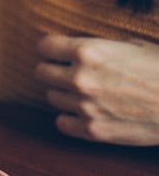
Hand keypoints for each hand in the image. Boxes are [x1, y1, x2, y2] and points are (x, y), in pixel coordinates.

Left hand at [35, 34, 158, 145]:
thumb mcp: (133, 45)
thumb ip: (100, 47)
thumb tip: (81, 49)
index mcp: (88, 51)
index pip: (44, 47)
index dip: (51, 49)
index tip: (56, 52)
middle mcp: (80, 78)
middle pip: (41, 73)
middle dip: (53, 71)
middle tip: (68, 72)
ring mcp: (84, 106)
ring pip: (52, 97)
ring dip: (64, 94)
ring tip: (85, 92)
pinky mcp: (93, 130)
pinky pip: (61, 123)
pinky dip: (69, 118)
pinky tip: (84, 112)